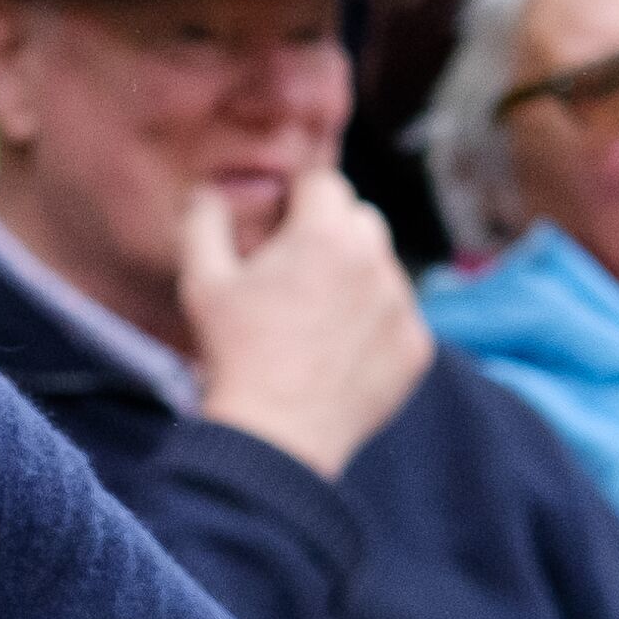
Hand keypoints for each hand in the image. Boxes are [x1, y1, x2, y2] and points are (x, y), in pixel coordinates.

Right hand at [186, 171, 431, 479]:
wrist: (276, 436)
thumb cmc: (236, 354)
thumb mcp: (203, 281)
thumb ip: (204, 221)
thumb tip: (208, 194)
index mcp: (325, 234)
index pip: (324, 181)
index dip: (296, 198)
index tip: (279, 225)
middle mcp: (376, 261)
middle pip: (361, 218)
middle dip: (330, 231)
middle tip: (295, 272)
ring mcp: (402, 306)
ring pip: (382, 267)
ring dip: (355, 277)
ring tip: (314, 319)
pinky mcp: (416, 347)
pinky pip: (398, 315)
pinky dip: (373, 324)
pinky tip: (336, 350)